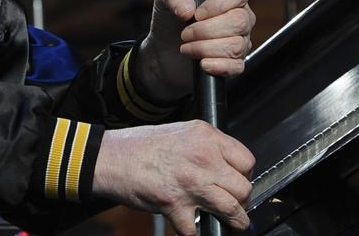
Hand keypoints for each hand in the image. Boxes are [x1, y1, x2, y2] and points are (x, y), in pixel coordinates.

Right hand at [93, 121, 254, 234]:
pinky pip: (198, 228)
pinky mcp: (176, 204)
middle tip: (233, 202)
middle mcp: (202, 157)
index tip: (238, 181)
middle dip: (241, 199)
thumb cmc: (140, 145)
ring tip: (233, 223)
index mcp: (205, 136)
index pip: (246, 160)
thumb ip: (205, 146)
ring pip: (232, 208)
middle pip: (243, 187)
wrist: (111, 157)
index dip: (244, 174)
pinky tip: (193, 225)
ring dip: (234, 220)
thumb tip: (225, 165)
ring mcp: (191, 182)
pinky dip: (196, 231)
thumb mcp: (181, 133)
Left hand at [138, 0, 253, 100]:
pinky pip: (236, 66)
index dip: (219, 4)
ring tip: (187, 47)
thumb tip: (188, 10)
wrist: (163, 50)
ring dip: (205, 48)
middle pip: (239, 21)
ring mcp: (240, 42)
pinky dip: (217, 65)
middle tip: (185, 33)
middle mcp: (240, 18)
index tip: (197, 14)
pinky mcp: (234, 64)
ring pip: (236, 45)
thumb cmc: (170, 20)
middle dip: (206, 30)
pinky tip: (202, 63)